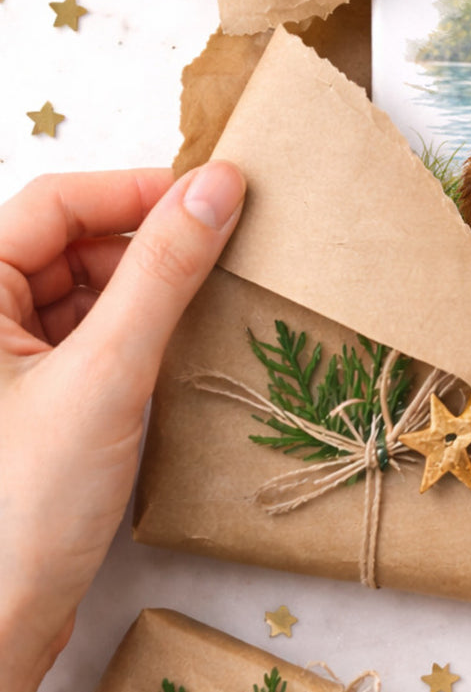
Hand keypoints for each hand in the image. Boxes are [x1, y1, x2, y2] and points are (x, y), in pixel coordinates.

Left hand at [0, 164, 244, 691]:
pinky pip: (92, 335)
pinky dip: (139, 329)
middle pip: (71, 242)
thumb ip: (163, 271)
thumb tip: (218, 186)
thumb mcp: (107, 372)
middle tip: (226, 246)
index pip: (55, 203)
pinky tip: (181, 344)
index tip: (217, 195)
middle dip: (147, 240)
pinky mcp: (34, 398)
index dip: (136, 190)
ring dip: (148, 286)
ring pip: (86, 289)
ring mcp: (6, 362)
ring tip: (212, 296)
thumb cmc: (23, 504)